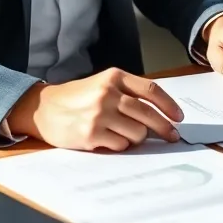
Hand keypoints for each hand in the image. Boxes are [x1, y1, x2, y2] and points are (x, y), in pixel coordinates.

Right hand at [6, 68, 183, 150]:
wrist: (44, 108)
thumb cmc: (77, 97)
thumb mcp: (102, 84)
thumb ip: (128, 93)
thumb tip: (161, 114)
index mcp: (114, 77)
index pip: (151, 90)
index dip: (169, 105)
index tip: (179, 117)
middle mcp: (107, 93)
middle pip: (148, 114)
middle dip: (164, 128)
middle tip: (172, 136)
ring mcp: (99, 114)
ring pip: (137, 132)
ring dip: (138, 138)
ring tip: (127, 135)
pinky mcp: (91, 134)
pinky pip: (121, 145)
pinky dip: (121, 145)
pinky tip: (110, 139)